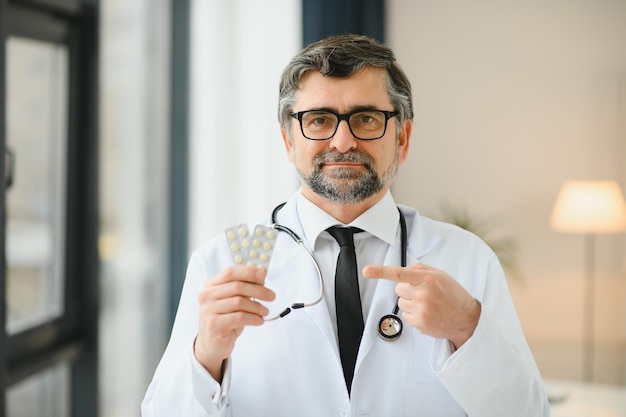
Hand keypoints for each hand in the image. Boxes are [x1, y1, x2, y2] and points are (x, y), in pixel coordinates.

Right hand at [194, 266, 275, 380]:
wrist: (212, 344)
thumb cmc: (225, 320)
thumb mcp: (232, 301)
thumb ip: (242, 289)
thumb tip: (261, 278)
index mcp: (211, 286)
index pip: (230, 272)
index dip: (248, 272)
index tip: (263, 275)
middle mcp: (207, 296)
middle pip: (237, 286)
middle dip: (258, 290)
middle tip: (271, 296)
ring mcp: (208, 310)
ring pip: (240, 302)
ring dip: (257, 307)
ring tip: (265, 312)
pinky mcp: (214, 324)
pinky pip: (240, 317)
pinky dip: (253, 318)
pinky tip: (259, 321)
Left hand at [363, 262, 479, 348]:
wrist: (466, 319)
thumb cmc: (453, 295)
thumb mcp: (440, 275)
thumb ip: (420, 269)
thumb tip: (403, 270)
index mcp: (428, 279)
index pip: (400, 273)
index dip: (381, 271)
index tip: (367, 271)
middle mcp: (424, 294)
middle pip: (398, 290)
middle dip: (407, 291)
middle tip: (424, 294)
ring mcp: (421, 310)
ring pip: (401, 303)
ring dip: (410, 303)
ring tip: (428, 305)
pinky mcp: (420, 323)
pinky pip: (406, 316)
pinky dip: (414, 315)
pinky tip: (428, 314)